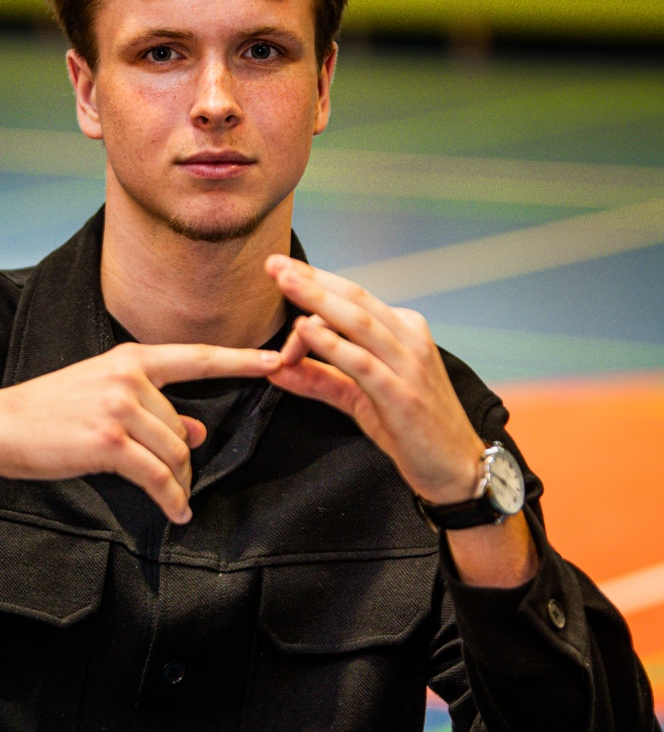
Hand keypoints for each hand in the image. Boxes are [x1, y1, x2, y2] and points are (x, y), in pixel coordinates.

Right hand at [0, 342, 280, 527]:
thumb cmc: (52, 414)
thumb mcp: (104, 398)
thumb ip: (154, 410)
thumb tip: (197, 432)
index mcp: (131, 359)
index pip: (196, 358)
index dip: (241, 360)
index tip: (279, 359)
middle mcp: (129, 377)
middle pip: (184, 429)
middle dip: (184, 465)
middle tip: (177, 488)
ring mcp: (119, 407)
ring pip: (175, 454)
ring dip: (178, 485)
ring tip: (173, 501)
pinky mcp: (109, 441)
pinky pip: (157, 476)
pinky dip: (171, 499)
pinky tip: (175, 513)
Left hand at [263, 256, 537, 587]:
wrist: (457, 468)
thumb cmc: (412, 429)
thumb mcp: (360, 399)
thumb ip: (321, 380)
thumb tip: (276, 368)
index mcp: (404, 331)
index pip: (354, 298)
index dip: (317, 281)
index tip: (281, 268)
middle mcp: (410, 339)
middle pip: (354, 299)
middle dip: (312, 280)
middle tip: (274, 264)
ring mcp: (409, 365)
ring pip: (358, 322)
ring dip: (317, 301)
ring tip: (284, 284)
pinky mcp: (402, 394)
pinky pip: (362, 362)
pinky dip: (332, 344)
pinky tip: (306, 330)